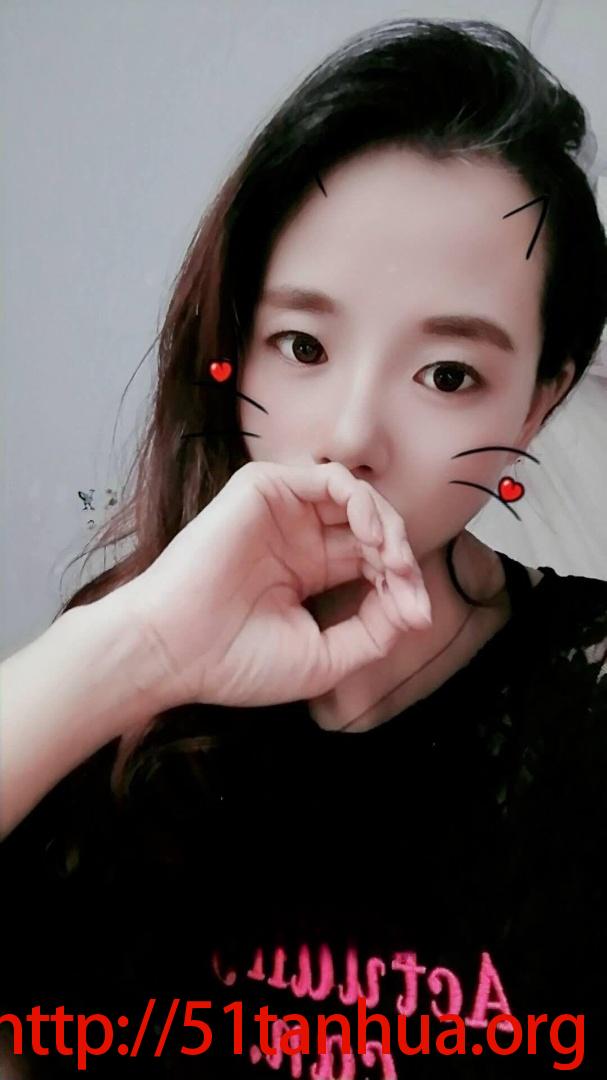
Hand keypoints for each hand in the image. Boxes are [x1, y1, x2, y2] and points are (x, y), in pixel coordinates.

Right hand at [124, 461, 431, 709]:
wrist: (175, 651)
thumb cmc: (237, 662)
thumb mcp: (326, 659)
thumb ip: (376, 633)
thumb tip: (419, 610)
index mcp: (309, 573)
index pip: (374, 563)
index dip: (404, 584)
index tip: (419, 616)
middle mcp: (300, 539)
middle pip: (373, 529)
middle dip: (401, 556)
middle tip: (409, 586)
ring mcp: (284, 513)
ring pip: (358, 500)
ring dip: (387, 525)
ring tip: (392, 559)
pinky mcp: (267, 490)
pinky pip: (331, 479)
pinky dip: (361, 500)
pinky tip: (370, 533)